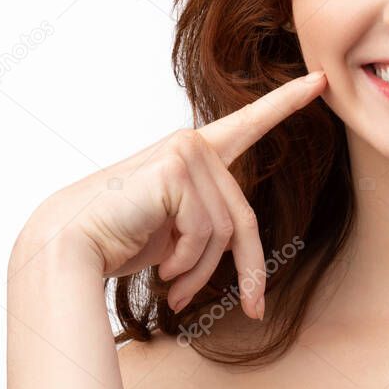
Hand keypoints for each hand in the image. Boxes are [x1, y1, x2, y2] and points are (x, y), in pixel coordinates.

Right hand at [16, 71, 327, 318]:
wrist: (66, 247)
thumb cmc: (118, 239)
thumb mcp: (178, 231)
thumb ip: (212, 221)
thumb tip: (250, 259)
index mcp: (196, 154)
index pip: (249, 124)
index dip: (287, 101)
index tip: (322, 81)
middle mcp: (194, 145)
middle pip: (242, 217)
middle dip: (247, 269)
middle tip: (251, 308)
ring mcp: (186, 152)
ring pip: (225, 230)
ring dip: (201, 271)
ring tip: (174, 285)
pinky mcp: (177, 169)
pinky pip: (205, 231)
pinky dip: (187, 262)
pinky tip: (162, 270)